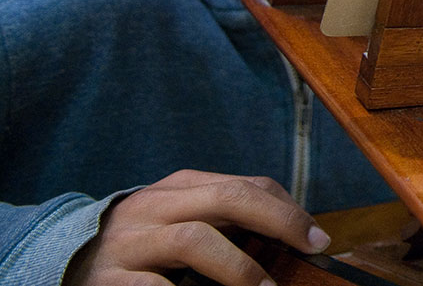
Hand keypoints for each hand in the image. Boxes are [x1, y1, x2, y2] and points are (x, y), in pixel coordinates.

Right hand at [65, 169, 330, 285]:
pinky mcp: (108, 281)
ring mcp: (130, 242)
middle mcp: (156, 205)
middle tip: (309, 249)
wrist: (65, 259)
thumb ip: (226, 219)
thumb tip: (292, 236)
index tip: (318, 239)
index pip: (247, 185)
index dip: (288, 210)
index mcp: (181, 186)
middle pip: (228, 198)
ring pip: (195, 239)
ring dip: (239, 268)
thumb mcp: (182, 217)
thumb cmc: (143, 244)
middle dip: (278, 221)